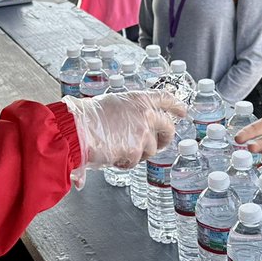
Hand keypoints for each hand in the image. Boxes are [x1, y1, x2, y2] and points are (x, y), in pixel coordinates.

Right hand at [63, 91, 186, 172]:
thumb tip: (130, 124)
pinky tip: (112, 156)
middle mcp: (145, 114)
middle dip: (166, 137)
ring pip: (150, 150)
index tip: (183, 111)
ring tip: (119, 149)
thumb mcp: (111, 105)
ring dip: (138, 153)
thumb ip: (127, 113)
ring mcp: (142, 133)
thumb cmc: (87, 115)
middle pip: (168, 128)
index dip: (177, 106)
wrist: (78, 128)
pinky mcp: (136, 151)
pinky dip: (124, 162)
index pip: (165, 99)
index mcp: (138, 99)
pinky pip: (135, 161)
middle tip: (161, 143)